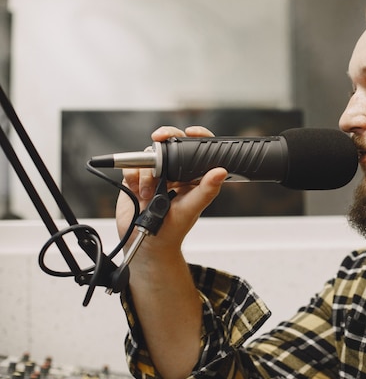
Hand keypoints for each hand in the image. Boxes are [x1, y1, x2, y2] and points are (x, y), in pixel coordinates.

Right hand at [116, 125, 227, 253]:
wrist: (147, 245)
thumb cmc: (173, 231)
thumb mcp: (191, 209)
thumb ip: (206, 190)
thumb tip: (220, 172)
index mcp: (193, 177)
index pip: (197, 150)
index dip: (196, 136)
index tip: (191, 132)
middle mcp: (176, 173)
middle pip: (171, 144)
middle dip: (164, 140)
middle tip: (160, 139)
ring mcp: (156, 176)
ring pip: (150, 156)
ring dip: (147, 172)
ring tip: (150, 193)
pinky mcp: (137, 180)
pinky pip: (132, 167)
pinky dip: (134, 176)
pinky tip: (139, 192)